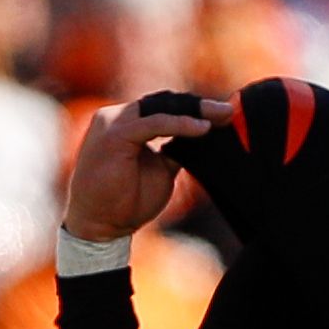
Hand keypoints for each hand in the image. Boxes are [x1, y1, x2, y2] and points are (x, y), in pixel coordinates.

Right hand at [63, 95, 228, 243]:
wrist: (100, 226)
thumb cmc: (126, 202)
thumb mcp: (160, 171)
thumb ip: (174, 150)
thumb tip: (202, 137)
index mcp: (126, 123)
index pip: (163, 107)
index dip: (193, 110)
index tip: (224, 115)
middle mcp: (117, 117)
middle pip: (163, 102)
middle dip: (198, 106)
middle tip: (228, 112)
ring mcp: (113, 123)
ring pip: (160, 107)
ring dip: (193, 110)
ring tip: (221, 116)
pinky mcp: (115, 134)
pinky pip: (153, 123)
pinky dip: (180, 125)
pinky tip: (203, 129)